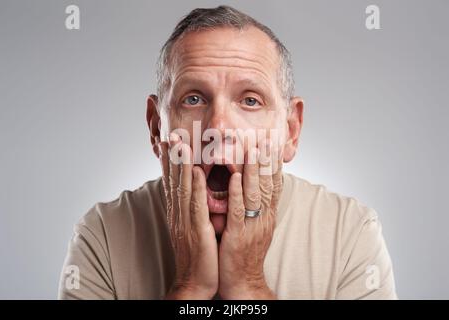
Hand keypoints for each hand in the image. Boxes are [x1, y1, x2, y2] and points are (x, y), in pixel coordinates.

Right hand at [158, 134, 218, 298]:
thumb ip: (190, 209)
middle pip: (173, 180)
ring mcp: (186, 220)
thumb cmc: (196, 255)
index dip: (169, 161)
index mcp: (178, 212)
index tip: (168, 141)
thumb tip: (192, 193)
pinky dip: (194, 186)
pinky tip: (195, 171)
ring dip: (181, 164)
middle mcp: (178, 213)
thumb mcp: (190, 228)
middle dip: (172, 156)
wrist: (194, 281)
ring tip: (180, 143)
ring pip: (182, 187)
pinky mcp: (197, 230)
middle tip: (170, 134)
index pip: (172, 182)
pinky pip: (196, 204)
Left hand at [218, 141, 282, 298]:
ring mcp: (252, 226)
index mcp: (268, 214)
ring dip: (253, 170)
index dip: (274, 162)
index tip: (273, 142)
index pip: (274, 183)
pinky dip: (237, 192)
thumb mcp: (257, 226)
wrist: (243, 282)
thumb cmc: (246, 252)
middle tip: (265, 137)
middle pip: (267, 184)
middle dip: (266, 160)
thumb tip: (256, 186)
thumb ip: (257, 206)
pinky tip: (234, 176)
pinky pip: (238, 211)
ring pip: (254, 193)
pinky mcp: (238, 235)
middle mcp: (264, 217)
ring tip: (252, 149)